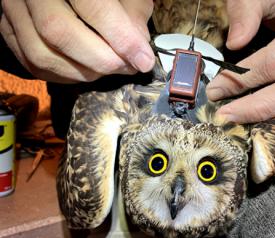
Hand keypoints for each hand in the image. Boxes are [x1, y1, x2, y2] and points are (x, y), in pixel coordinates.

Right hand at [0, 0, 154, 82]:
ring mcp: (13, 10)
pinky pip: (33, 65)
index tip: (143, 61)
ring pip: (42, 55)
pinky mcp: (8, 30)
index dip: (122, 38)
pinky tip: (88, 70)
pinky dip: (66, 76)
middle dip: (101, 60)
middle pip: (59, 33)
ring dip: (84, 72)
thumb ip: (132, 11)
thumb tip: (138, 45)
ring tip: (111, 68)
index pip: (93, 6)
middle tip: (128, 67)